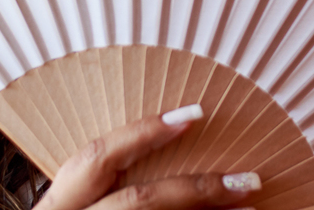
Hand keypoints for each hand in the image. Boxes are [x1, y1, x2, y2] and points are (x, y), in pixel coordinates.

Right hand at [33, 104, 260, 209]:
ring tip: (251, 208)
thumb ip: (109, 183)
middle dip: (198, 189)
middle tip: (249, 180)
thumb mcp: (78, 205)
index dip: (144, 132)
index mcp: (61, 203)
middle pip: (140, 201)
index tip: (196, 113)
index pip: (98, 157)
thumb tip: (178, 152)